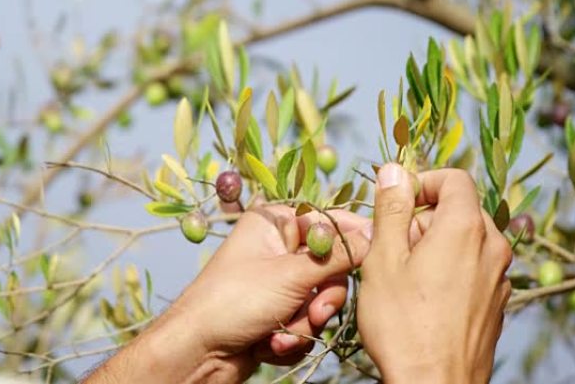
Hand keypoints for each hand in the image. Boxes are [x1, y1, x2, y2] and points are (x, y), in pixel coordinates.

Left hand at [84, 205, 371, 383]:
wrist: (197, 353)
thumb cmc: (235, 301)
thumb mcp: (292, 275)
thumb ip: (338, 256)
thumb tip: (374, 234)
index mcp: (275, 224)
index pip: (327, 221)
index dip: (353, 238)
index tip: (378, 251)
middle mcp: (276, 249)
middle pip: (329, 267)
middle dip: (322, 298)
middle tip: (314, 313)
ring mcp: (276, 283)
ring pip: (319, 300)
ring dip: (306, 323)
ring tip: (282, 334)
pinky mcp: (275, 314)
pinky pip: (305, 322)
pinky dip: (293, 337)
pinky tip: (270, 345)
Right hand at [357, 164, 511, 383]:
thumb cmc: (403, 324)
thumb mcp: (384, 259)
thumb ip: (391, 208)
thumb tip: (394, 170)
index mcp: (466, 228)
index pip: (455, 179)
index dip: (423, 183)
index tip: (397, 205)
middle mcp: (492, 247)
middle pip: (459, 210)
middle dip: (423, 219)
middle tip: (392, 249)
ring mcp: (500, 276)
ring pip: (465, 240)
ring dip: (435, 245)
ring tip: (405, 278)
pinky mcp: (497, 301)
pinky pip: (474, 267)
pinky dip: (450, 268)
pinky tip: (425, 299)